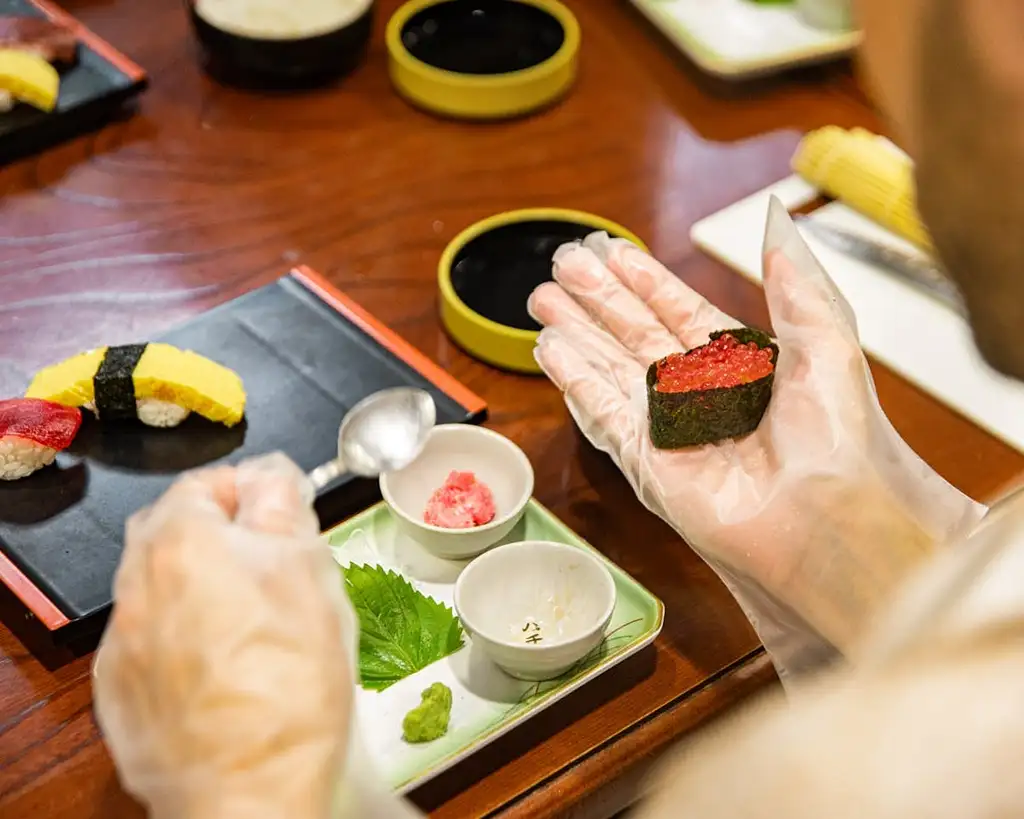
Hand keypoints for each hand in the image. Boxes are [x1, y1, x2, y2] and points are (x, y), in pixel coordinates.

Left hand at [92, 454, 353, 818]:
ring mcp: (125, 643)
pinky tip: (227, 668)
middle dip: (222, 537)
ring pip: (164, 588)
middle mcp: (136, 585)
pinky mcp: (123, 692)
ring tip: (256, 623)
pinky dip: (186, 640)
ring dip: (203, 588)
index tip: (282, 516)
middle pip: (176, 531)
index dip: (253, 492)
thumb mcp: (309, 568)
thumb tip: (272, 475)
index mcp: (181, 541)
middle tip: (274, 567)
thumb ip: (284, 504)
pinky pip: (154, 642)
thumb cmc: (287, 680)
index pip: (207, 480)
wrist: (249, 789)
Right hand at [529, 198, 982, 669]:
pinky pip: (602, 410)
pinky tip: (550, 348)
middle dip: (598, 297)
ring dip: (577, 331)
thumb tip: (780, 233)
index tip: (612, 252)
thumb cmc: (837, 439)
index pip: (680, 310)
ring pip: (611, 366)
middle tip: (562, 262)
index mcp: (741, 363)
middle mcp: (700, 392)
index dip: (644, 280)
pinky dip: (575, 379)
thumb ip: (796, 290)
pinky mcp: (646, 460)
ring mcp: (669, 426)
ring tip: (541, 298)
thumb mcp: (828, 346)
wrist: (823, 518)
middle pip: (636, 333)